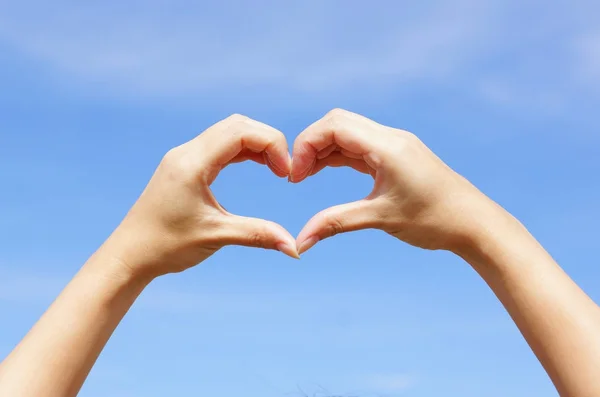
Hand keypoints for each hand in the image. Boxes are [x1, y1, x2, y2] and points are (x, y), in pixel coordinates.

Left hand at [106, 114, 297, 278]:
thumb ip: (258, 235)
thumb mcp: (216, 237)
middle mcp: (187, 152)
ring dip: (255, 144)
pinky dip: (242, 151)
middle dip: (267, 141)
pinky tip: (257, 165)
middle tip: (284, 170)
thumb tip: (294, 248)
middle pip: (237, 125)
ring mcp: (184, 157)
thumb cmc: (166, 246)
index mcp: (192, 163)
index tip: (286, 173)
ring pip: (228, 132)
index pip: (240, 131)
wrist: (129, 255)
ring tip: (275, 168)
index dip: (271, 144)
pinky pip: (219, 146)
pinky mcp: (184, 167)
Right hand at [291, 108, 497, 253]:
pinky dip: (339, 156)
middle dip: (311, 145)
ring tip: (306, 176)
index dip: (307, 145)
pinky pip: (360, 147)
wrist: (475, 224)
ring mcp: (395, 145)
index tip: (295, 175)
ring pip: (347, 133)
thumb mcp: (380, 218)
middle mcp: (390, 137)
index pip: (334, 126)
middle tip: (298, 176)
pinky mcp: (397, 156)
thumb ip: (336, 223)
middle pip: (337, 123)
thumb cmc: (435, 220)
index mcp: (388, 145)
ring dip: (324, 150)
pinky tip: (326, 171)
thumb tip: (300, 243)